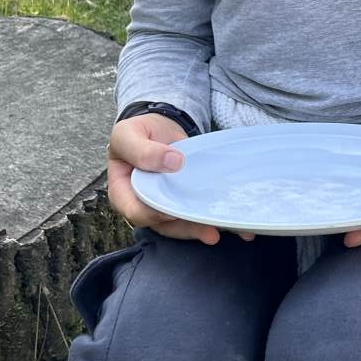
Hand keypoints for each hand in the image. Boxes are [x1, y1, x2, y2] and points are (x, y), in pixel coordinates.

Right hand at [106, 113, 247, 245]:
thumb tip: (173, 161)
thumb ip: (141, 149)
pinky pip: (198, 212)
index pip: (136, 211)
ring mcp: (167, 205)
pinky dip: (215, 218)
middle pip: (164, 224)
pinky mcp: (186, 199)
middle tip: (210, 232)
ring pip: (183, 224)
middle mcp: (145, 205)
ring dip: (203, 229)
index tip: (173, 210)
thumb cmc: (137, 133)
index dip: (154, 214)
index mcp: (123, 193)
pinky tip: (236, 226)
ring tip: (224, 230)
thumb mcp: (128, 135)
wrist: (159, 127)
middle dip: (188, 229)